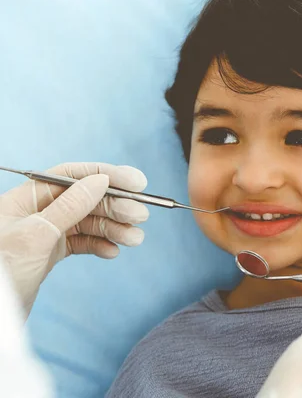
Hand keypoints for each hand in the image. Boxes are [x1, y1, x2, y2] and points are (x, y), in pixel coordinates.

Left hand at [0, 162, 148, 314]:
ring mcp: (45, 232)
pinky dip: (100, 245)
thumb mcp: (36, 234)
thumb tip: (101, 180)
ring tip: (135, 239)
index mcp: (27, 197)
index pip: (72, 176)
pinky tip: (112, 252)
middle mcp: (38, 211)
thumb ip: (70, 206)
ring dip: (114, 228)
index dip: (107, 175)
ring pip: (89, 222)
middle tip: (141, 216)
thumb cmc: (1, 272)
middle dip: (116, 206)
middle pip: (86, 199)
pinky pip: (83, 243)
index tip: (137, 183)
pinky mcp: (51, 253)